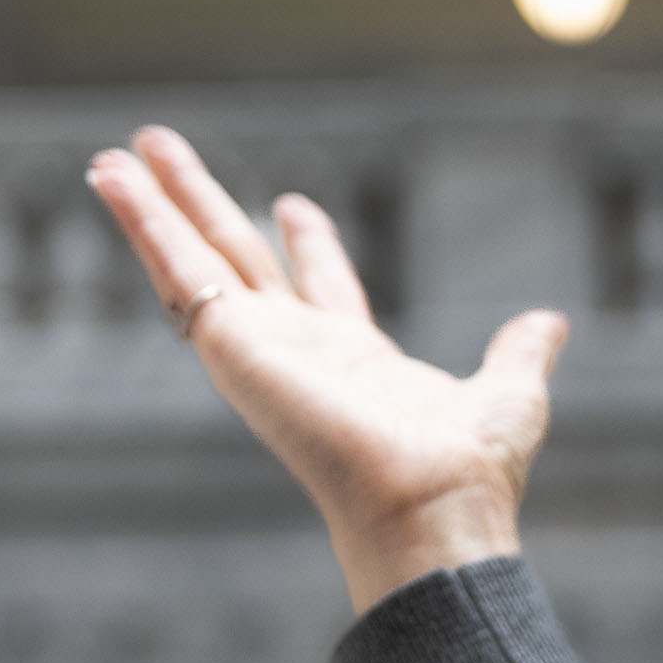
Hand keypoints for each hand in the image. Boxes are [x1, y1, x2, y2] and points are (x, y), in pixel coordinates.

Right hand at [86, 125, 568, 613]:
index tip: (293, 203)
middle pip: (240, 258)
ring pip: (194, 258)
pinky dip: (142, 222)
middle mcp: (295, 350)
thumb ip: (521, 353)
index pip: (320, 289)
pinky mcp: (230, 342)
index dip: (308, 244)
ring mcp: (256, 345)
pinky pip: (176, 269)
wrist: (432, 505)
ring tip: (111, 158)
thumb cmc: (469, 470)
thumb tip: (551, 324)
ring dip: (153, 206)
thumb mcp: (509, 392)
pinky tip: (112, 179)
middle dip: (205, 207)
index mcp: (355, 359)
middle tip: (168, 161)